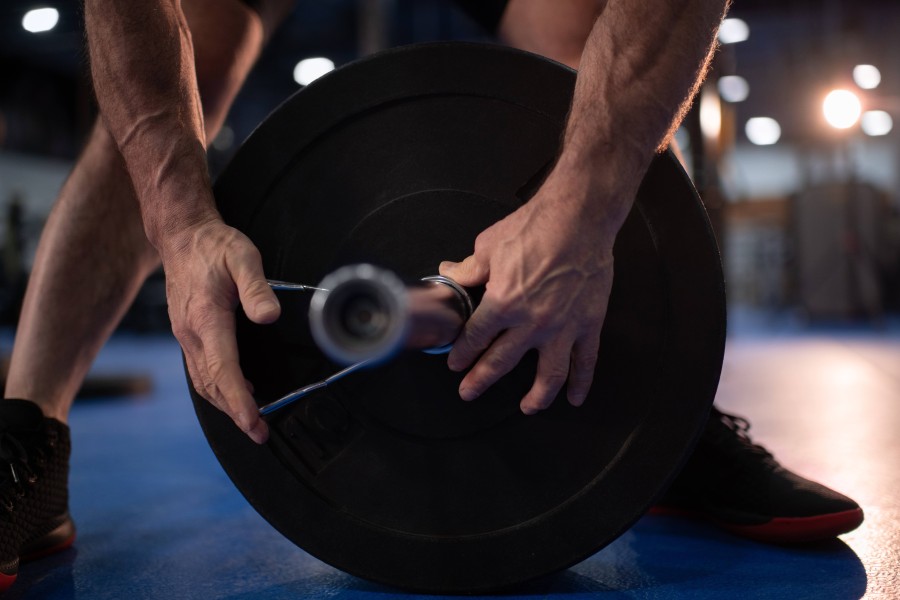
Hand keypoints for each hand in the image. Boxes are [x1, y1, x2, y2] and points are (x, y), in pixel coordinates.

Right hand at [162, 218, 280, 442]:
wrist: (182, 236)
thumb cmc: (215, 246)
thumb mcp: (243, 257)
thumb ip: (257, 288)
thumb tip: (269, 317)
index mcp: (206, 318)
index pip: (223, 370)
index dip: (239, 401)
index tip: (253, 423)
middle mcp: (191, 333)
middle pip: (212, 385)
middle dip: (236, 413)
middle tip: (259, 433)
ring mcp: (185, 335)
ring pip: (204, 382)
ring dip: (226, 404)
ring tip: (250, 421)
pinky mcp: (187, 334)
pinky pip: (200, 370)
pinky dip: (218, 388)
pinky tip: (237, 391)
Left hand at [439, 182, 615, 414]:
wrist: (579, 217)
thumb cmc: (536, 226)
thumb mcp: (490, 246)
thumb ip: (470, 268)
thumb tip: (450, 272)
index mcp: (503, 303)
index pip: (475, 339)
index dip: (462, 354)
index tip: (456, 363)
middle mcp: (531, 323)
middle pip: (501, 363)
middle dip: (480, 381)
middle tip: (469, 392)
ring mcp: (562, 327)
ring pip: (548, 375)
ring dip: (536, 397)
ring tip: (527, 408)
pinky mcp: (588, 324)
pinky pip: (586, 361)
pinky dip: (582, 383)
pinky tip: (575, 397)